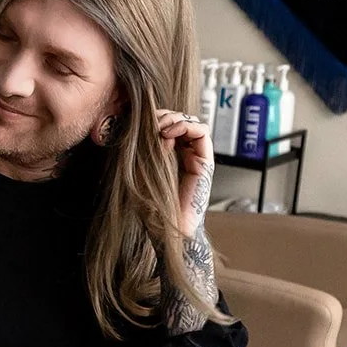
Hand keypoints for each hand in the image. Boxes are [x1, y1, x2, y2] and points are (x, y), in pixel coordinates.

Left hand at [155, 108, 213, 237]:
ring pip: (192, 123)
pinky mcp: (205, 163)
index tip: (142, 123)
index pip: (168, 127)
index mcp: (171, 157)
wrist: (168, 230)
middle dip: (165, 116)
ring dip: (175, 118)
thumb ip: (147, 153)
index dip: (157, 119)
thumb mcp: (141, 175)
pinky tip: (170, 133)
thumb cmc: (153, 209)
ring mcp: (197, 158)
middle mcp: (186, 155)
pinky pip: (202, 133)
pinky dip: (186, 125)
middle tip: (151, 122)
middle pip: (181, 121)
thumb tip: (158, 133)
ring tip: (160, 127)